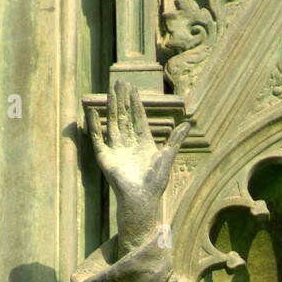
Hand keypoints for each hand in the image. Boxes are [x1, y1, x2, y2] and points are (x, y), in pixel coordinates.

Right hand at [87, 79, 189, 253]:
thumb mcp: (167, 157)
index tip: (133, 88)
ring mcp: (116, 150)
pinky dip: (94, 125)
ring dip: (112, 108)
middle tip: (121, 82)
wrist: (141, 199)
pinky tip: (92, 112)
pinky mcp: (105, 158)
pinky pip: (98, 139)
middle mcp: (129, 145)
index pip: (138, 118)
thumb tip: (188, 124)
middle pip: (125, 117)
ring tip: (111, 92)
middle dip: (123, 100)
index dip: (136, 103)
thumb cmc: (155, 183)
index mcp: (143, 144)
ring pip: (113, 124)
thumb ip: (175, 140)